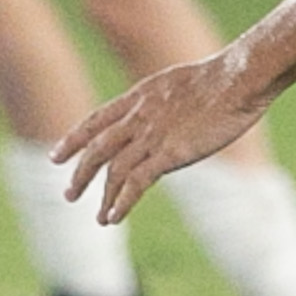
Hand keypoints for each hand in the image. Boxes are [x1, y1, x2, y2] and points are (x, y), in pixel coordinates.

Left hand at [58, 52, 266, 224]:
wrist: (238, 77)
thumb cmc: (224, 77)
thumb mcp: (182, 82)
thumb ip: (167, 100)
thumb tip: (170, 111)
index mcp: (140, 96)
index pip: (96, 121)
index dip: (74, 140)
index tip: (57, 155)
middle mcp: (139, 117)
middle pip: (97, 149)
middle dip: (80, 173)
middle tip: (69, 194)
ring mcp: (152, 136)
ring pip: (113, 170)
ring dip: (102, 196)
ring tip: (98, 218)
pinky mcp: (170, 154)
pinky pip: (136, 183)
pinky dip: (122, 201)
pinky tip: (114, 216)